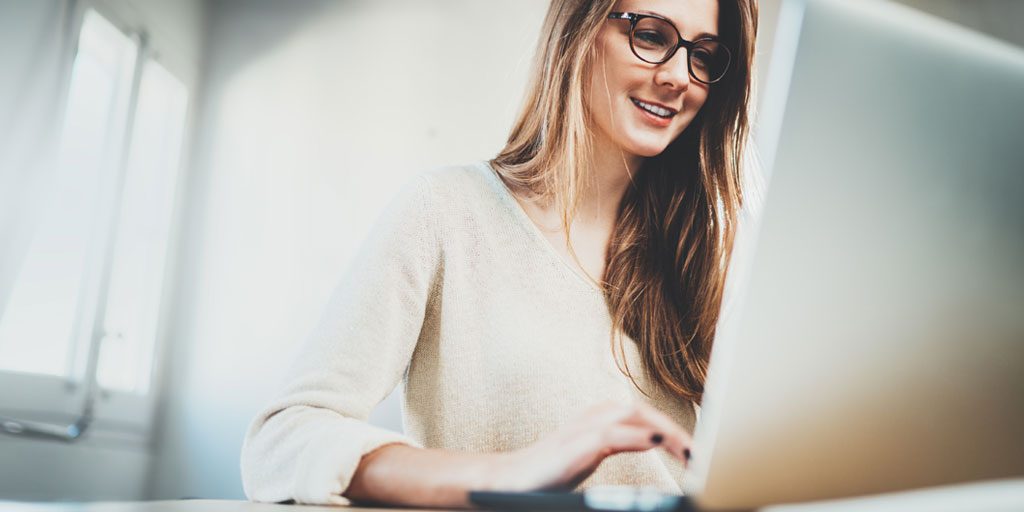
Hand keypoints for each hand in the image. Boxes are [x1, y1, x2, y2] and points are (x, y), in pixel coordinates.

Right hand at [482, 400, 692, 491]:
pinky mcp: (574, 445)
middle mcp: (590, 419)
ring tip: (688, 449)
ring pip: (630, 415)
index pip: (640, 415)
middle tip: (699, 451)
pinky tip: (655, 442)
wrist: (506, 481)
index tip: (692, 447)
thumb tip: (650, 443)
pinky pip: (610, 434)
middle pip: (639, 410)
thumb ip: (616, 445)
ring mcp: (581, 429)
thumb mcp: (588, 458)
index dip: (669, 426)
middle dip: (672, 426)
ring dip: (663, 429)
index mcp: (596, 421)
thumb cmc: (545, 473)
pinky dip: (636, 436)